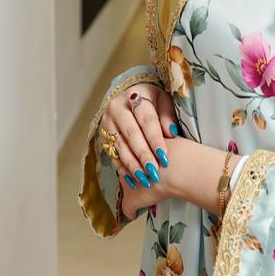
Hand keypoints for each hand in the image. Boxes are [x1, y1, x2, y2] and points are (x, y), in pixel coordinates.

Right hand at [99, 81, 179, 199]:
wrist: (130, 97)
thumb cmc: (151, 100)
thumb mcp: (163, 100)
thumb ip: (167, 115)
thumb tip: (171, 132)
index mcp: (133, 96)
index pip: (146, 120)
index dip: (155, 139)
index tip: (164, 156)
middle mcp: (116, 108)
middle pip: (131, 134)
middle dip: (143, 155)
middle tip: (154, 171)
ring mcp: (107, 122)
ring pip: (120, 146)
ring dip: (133, 165)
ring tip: (145, 179)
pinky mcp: (103, 136)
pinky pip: (112, 154)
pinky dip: (122, 168)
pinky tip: (132, 180)